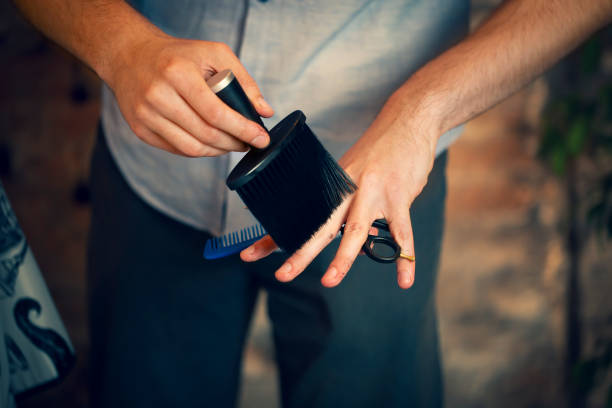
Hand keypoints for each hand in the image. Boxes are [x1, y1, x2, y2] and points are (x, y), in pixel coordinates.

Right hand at [105, 34, 273, 156]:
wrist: (130, 56)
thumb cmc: (178, 55)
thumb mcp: (213, 54)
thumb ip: (243, 80)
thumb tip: (265, 111)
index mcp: (177, 73)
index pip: (216, 113)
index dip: (242, 129)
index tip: (261, 138)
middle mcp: (157, 95)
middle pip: (205, 134)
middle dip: (234, 143)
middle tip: (249, 142)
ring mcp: (146, 115)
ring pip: (192, 148)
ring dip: (219, 151)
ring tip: (233, 144)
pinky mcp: (140, 129)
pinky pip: (178, 149)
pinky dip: (200, 150)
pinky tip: (212, 143)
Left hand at [241, 90, 438, 288]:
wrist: (409, 120)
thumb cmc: (380, 148)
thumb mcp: (354, 170)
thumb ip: (350, 203)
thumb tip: (353, 235)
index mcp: (334, 185)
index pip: (300, 214)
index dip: (273, 236)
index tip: (249, 254)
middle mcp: (349, 188)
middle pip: (322, 225)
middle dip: (300, 252)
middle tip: (282, 274)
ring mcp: (374, 192)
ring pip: (356, 230)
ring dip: (343, 258)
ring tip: (330, 281)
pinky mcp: (399, 196)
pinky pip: (402, 233)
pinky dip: (404, 259)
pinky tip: (403, 280)